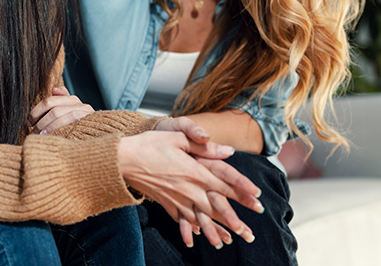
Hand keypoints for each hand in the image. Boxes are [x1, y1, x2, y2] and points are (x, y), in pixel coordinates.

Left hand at [29, 86, 93, 134]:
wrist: (100, 136)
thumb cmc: (80, 126)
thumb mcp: (69, 112)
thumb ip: (61, 100)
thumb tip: (54, 89)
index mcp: (71, 100)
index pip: (49, 101)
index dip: (36, 111)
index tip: (29, 122)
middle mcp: (79, 104)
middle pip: (53, 108)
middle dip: (40, 120)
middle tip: (32, 130)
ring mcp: (84, 112)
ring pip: (59, 113)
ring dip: (46, 125)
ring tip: (39, 135)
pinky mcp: (88, 121)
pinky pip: (70, 121)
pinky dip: (57, 129)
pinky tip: (51, 137)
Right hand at [118, 130, 261, 248]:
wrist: (123, 160)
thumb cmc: (150, 144)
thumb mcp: (178, 137)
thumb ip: (202, 145)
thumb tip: (227, 150)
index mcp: (194, 171)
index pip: (224, 183)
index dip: (242, 191)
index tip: (257, 199)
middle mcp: (188, 188)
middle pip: (215, 206)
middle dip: (233, 219)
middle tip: (248, 232)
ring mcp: (176, 198)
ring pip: (200, 218)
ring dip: (213, 230)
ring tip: (225, 242)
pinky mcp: (165, 203)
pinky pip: (181, 219)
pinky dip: (189, 228)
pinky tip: (195, 236)